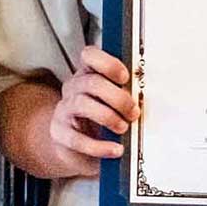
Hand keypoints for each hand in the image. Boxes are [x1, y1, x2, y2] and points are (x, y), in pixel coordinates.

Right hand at [44, 44, 137, 177]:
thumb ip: (127, 95)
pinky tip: (115, 149)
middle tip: (134, 112)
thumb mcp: (115, 103)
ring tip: (123, 128)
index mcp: (89, 74)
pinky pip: (76, 138)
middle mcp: (73, 88)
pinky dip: (99, 146)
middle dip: (117, 98)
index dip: (108, 64)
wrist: (79, 147)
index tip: (125, 77)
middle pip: (91, 82)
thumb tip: (147, 98)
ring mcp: (64, 109)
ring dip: (109, 117)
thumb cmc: (104, 120)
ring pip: (82, 104)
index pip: (90, 56)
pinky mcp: (59, 132)